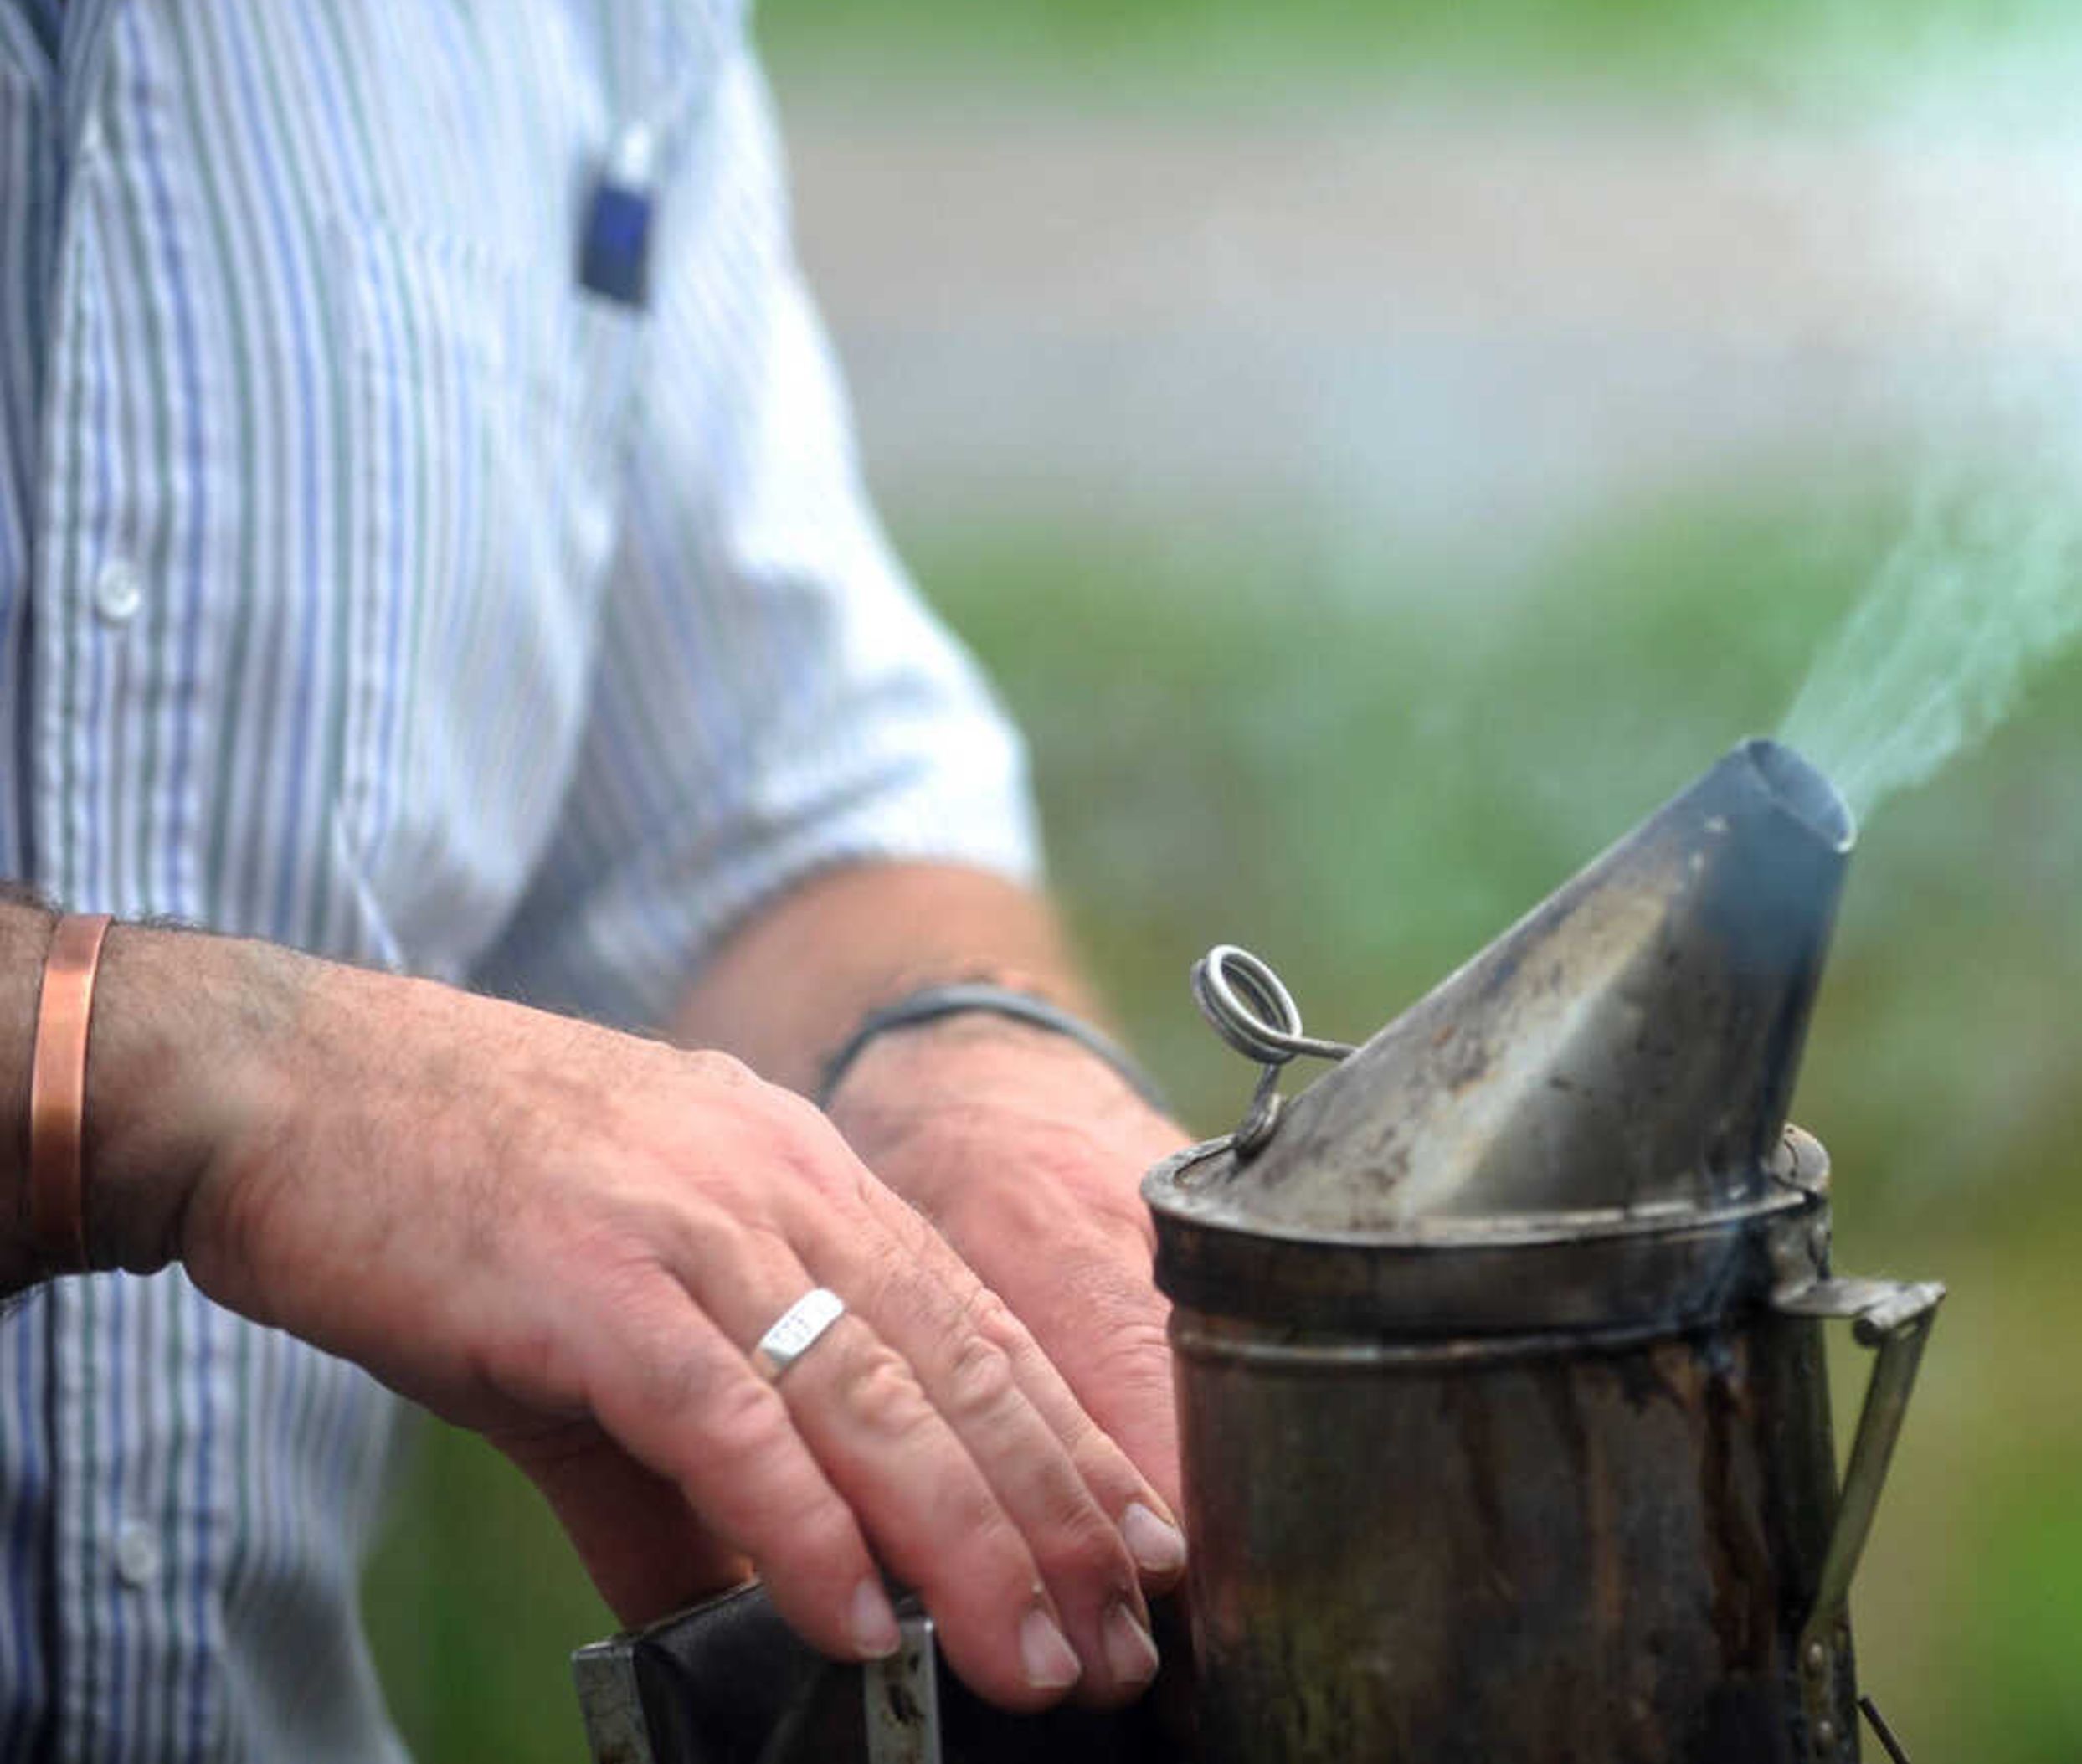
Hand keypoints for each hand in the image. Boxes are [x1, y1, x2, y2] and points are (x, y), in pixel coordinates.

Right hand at [104, 930, 1172, 1711]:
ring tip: (1029, 1657)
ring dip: (967, 1545)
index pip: (979, 1328)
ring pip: (876, 1399)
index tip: (1142, 1553)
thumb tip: (756, 1605)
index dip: (1073, 1447)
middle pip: (961, 1371)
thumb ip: (684, 1476)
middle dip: (1055, 1520)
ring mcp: (691, 1230)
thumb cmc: (443, 1194)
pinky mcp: (591, 1283)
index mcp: (802, 1181)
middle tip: (1117, 1645)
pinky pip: (729, 1419)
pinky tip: (859, 1615)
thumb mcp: (605, 1323)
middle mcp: (778, 1190)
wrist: (280, 1084)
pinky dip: (803, 1525)